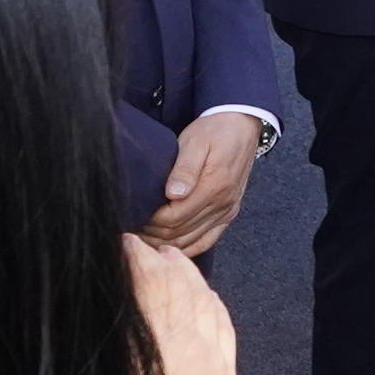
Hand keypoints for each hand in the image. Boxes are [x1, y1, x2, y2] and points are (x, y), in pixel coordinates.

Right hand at [122, 235, 236, 374]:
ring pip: (204, 299)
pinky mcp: (229, 372)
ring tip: (169, 259)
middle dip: (158, 260)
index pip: (151, 284)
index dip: (135, 259)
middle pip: (178, 286)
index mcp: (163, 346)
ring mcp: (217, 357)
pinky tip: (202, 292)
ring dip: (186, 275)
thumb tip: (115, 300)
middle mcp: (195, 344)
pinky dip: (210, 299)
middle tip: (140, 246)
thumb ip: (120, 340)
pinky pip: (223, 322)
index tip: (120, 243)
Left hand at [145, 107, 264, 254]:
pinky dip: (186, 248)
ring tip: (143, 238)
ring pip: (191, 241)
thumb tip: (173, 194)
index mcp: (214, 186)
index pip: (174, 217)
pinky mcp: (228, 214)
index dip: (151, 221)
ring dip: (165, 244)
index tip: (134, 215)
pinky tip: (168, 247)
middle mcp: (222, 204)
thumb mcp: (196, 141)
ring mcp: (226, 211)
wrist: (242, 126)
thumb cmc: (215, 131)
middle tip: (132, 229)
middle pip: (180, 233)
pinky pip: (206, 241)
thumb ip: (185, 168)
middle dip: (153, 234)